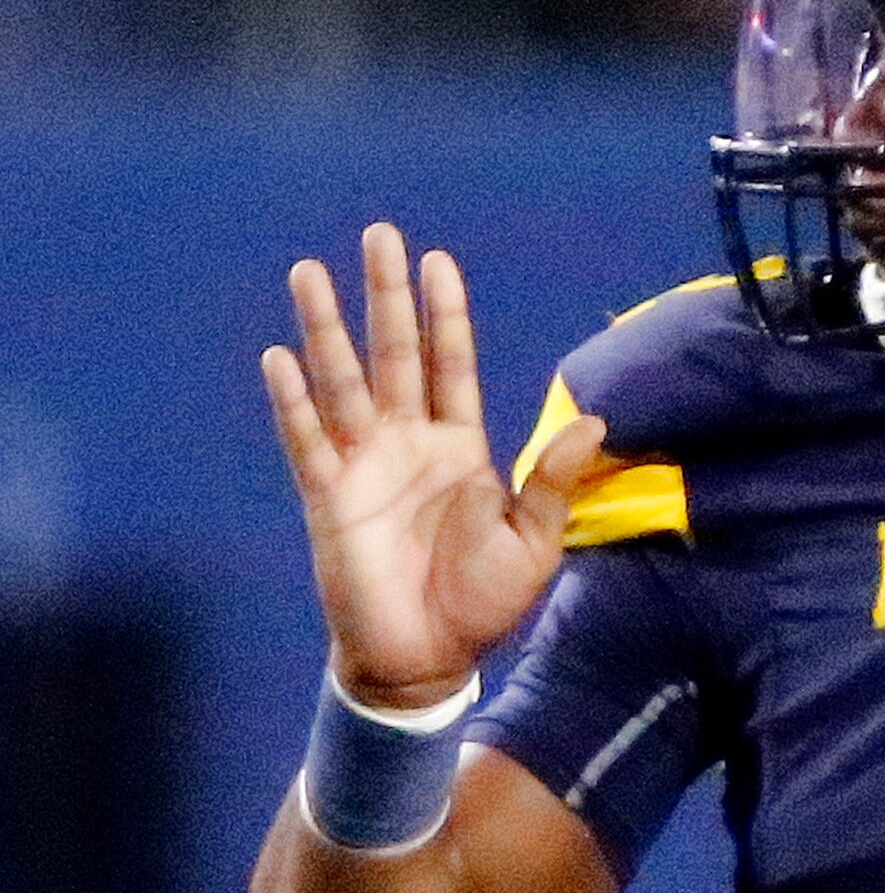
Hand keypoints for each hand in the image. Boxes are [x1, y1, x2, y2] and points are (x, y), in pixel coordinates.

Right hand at [261, 223, 607, 708]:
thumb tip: (595, 423)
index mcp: (462, 447)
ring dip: (327, 329)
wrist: (428, 657)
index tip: (438, 261)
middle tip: (379, 235)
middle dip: (385, 297)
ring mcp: (366, 465)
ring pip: (343, 382)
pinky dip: (294, 401)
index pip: (451, 364)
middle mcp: (410, 444)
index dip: (444, 315)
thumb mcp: (533, 541)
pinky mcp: (329, 497)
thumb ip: (555, 481)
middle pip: (394, 354)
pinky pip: (309, 439)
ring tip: (310, 273)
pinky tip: (281, 358)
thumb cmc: (482, 601)